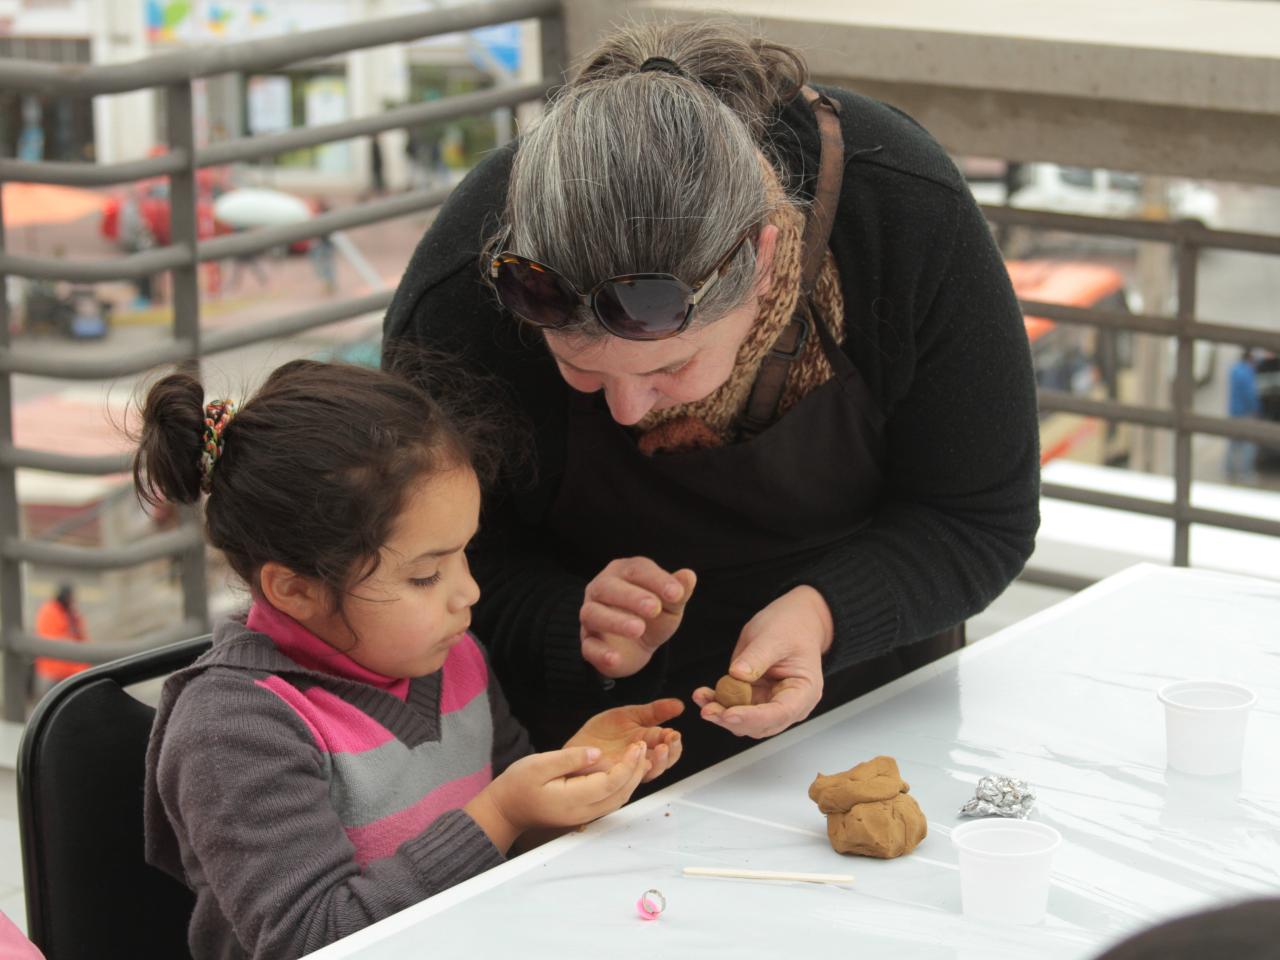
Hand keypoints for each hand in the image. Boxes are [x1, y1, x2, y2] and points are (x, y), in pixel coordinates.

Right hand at [466, 743, 647, 852]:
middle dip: (636, 770)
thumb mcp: (538, 764)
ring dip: (633, 778)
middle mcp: (582, 812)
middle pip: (620, 793)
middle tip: (643, 745)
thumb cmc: (517, 785)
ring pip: (618, 799)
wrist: (506, 809)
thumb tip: (597, 753)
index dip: (628, 764)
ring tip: (638, 755)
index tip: (637, 745)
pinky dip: (623, 785)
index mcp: (572, 800)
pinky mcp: (583, 813)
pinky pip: (610, 800)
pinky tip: (625, 769)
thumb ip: (569, 758)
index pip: (610, 783)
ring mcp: (584, 816)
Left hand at [565, 699, 684, 782]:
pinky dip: (634, 768)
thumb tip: (679, 705)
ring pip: (650, 773)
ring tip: (659, 748)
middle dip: (670, 753)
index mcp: (648, 744)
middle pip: (664, 763)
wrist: (578, 743)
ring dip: (658, 762)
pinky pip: (628, 778)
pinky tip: (637, 757)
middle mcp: (641, 760)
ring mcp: (628, 770)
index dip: (674, 743)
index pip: (670, 748)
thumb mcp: (631, 714)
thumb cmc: (603, 732)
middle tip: (670, 741)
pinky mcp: (613, 777)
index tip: (674, 733)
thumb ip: (655, 711)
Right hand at [580, 558, 696, 677]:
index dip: (657, 580)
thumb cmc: (654, 615)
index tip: (676, 594)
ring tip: (638, 629)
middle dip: (631, 597)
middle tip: (653, 608)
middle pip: (608, 587)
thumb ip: (679, 591)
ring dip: (615, 621)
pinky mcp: (588, 642)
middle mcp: (602, 588)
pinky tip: (614, 658)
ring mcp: (591, 615)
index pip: (637, 569)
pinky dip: (600, 652)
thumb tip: (689, 575)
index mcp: (624, 572)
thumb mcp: (671, 604)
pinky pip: (588, 646)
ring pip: (592, 613)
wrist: (638, 646)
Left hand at [691, 586, 833, 738]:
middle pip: (760, 725)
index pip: (780, 713)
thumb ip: (757, 657)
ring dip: (721, 714)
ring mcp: (771, 704)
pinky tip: (703, 695)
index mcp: (804, 691)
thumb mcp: (773, 637)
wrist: (792, 623)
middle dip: (732, 720)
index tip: (729, 714)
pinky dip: (718, 704)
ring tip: (702, 698)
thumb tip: (736, 675)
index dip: (753, 717)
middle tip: (708, 710)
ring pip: (745, 722)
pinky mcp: (754, 699)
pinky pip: (735, 708)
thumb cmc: (791, 629)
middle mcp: (789, 705)